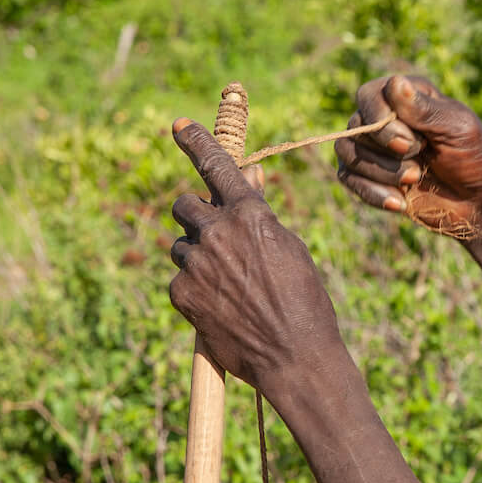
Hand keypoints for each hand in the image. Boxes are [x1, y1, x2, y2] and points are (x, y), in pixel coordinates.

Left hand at [168, 120, 343, 391]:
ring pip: (181, 245)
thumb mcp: (288, 247)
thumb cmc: (302, 301)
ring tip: (229, 287)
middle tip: (213, 238)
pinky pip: (179, 278)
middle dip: (195, 217)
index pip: (216, 165)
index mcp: (249, 214)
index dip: (196, 141)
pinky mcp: (181, 292)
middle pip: (185, 205)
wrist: (294, 357)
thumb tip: (247, 179)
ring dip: (197, 258)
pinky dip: (194, 290)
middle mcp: (217, 231)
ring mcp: (196, 263)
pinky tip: (220, 308)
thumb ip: (259, 214)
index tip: (178, 125)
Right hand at [334, 74, 481, 241]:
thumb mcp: (458, 129)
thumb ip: (425, 109)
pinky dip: (371, 192)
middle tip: (418, 165)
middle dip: (385, 149)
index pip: (369, 95)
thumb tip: (394, 82)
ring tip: (414, 178)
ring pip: (346, 151)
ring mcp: (375, 148)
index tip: (410, 142)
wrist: (480, 204)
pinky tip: (400, 202)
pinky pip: (347, 177)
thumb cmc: (476, 159)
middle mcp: (386, 118)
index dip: (380, 118)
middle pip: (355, 125)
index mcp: (407, 97)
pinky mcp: (369, 177)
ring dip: (379, 171)